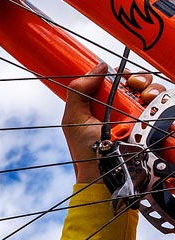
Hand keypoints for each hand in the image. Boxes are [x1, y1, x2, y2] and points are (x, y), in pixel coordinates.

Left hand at [63, 63, 164, 183]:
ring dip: (152, 88)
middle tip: (134, 85)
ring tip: (145, 97)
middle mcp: (126, 109)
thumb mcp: (73, 119)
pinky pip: (166, 106)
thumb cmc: (85, 150)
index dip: (123, 74)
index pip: (120, 81)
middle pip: (140, 83)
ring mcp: (142, 118)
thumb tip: (100, 66)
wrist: (103, 174)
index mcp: (107, 104)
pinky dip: (163, 101)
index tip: (122, 76)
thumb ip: (78, 91)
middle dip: (140, 78)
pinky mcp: (155, 126)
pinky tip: (152, 103)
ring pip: (155, 92)